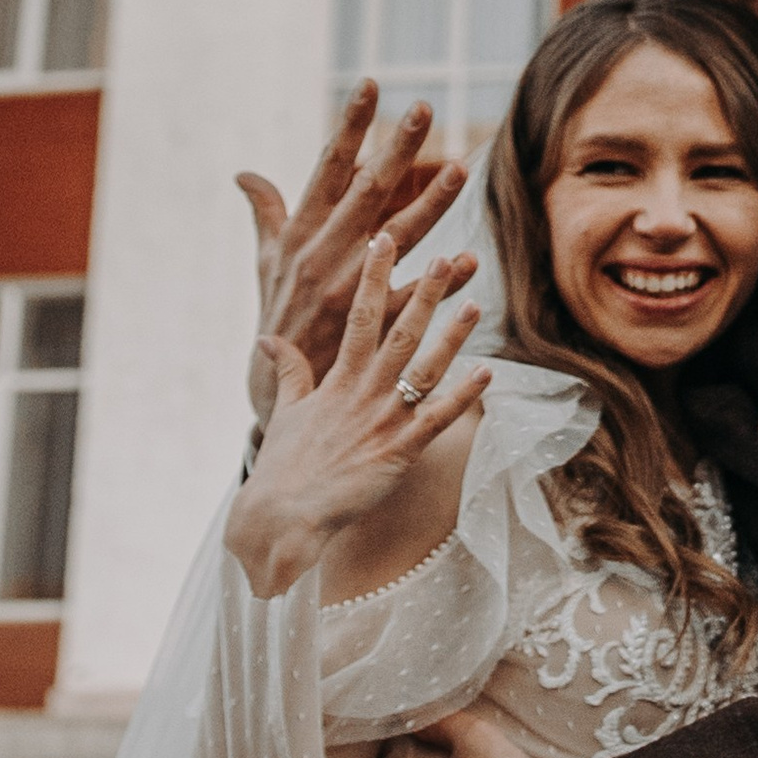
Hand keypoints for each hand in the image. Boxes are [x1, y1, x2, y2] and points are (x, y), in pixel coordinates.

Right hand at [224, 239, 488, 600]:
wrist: (281, 518)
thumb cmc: (282, 468)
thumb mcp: (284, 411)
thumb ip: (287, 371)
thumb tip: (270, 338)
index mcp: (336, 379)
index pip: (358, 315)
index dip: (375, 276)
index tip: (386, 239)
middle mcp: (362, 393)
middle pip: (398, 332)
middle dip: (424, 293)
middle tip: (445, 256)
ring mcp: (383, 421)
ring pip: (424, 368)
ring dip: (452, 336)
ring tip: (475, 303)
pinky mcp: (399, 453)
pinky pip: (438, 419)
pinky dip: (464, 396)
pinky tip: (488, 372)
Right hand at [239, 83, 470, 424]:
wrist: (274, 393)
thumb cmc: (276, 317)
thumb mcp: (267, 265)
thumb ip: (266, 215)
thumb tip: (245, 173)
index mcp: (301, 236)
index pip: (329, 168)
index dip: (350, 126)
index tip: (370, 85)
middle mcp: (325, 258)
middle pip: (368, 193)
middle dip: (396, 150)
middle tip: (423, 110)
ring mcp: (348, 294)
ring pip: (397, 241)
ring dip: (428, 205)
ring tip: (459, 171)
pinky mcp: (371, 327)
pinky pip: (412, 300)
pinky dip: (439, 283)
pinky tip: (467, 263)